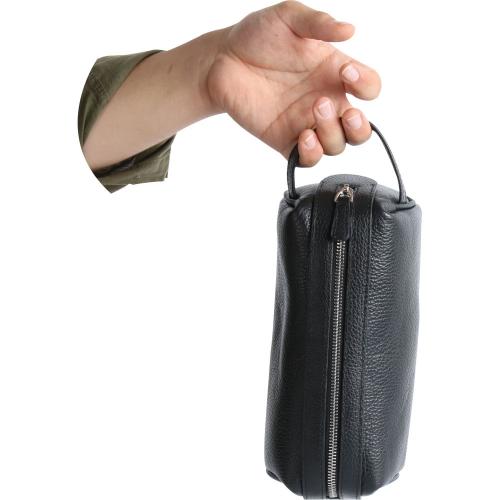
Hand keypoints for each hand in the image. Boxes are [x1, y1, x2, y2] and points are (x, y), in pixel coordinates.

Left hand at [207, 1, 380, 165]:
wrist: (222, 59)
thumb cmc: (256, 36)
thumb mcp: (289, 17)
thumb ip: (318, 22)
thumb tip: (348, 29)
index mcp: (333, 74)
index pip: (368, 88)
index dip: (366, 85)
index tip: (346, 72)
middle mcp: (324, 102)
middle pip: (358, 130)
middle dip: (358, 127)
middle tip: (344, 109)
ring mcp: (305, 123)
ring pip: (336, 146)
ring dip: (333, 134)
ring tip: (315, 109)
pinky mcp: (284, 140)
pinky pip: (307, 159)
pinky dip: (312, 154)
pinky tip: (304, 136)